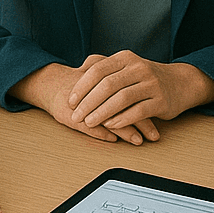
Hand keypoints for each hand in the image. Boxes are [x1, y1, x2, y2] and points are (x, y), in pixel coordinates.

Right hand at [12, 63, 153, 144]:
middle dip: (141, 123)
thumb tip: (141, 80)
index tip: (161, 116)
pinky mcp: (72, 116)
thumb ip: (118, 75)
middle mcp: (98, 93)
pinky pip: (89, 126)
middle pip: (124, 107)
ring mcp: (85, 105)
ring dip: (125, 131)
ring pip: (108, 119)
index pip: (132, 94)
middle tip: (154, 135)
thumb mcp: (99, 72)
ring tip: (138, 141)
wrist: (52, 85)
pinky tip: (113, 139)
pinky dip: (101, 133)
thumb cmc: (81, 82)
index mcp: (108, 82)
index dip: (147, 105)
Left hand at [68, 53, 213, 135]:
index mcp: (126, 58)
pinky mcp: (161, 101)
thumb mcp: (127, 66)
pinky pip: (138, 111)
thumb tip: (79, 70)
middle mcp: (139, 68)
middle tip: (76, 116)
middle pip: (107, 85)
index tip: (70, 101)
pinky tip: (110, 126)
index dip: (82, 86)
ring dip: (102, 112)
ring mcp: (152, 84)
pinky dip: (122, 119)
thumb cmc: (145, 78)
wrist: (180, 83)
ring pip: (122, 98)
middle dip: (88, 103)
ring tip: (89, 123)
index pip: (98, 70)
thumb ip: (105, 67)